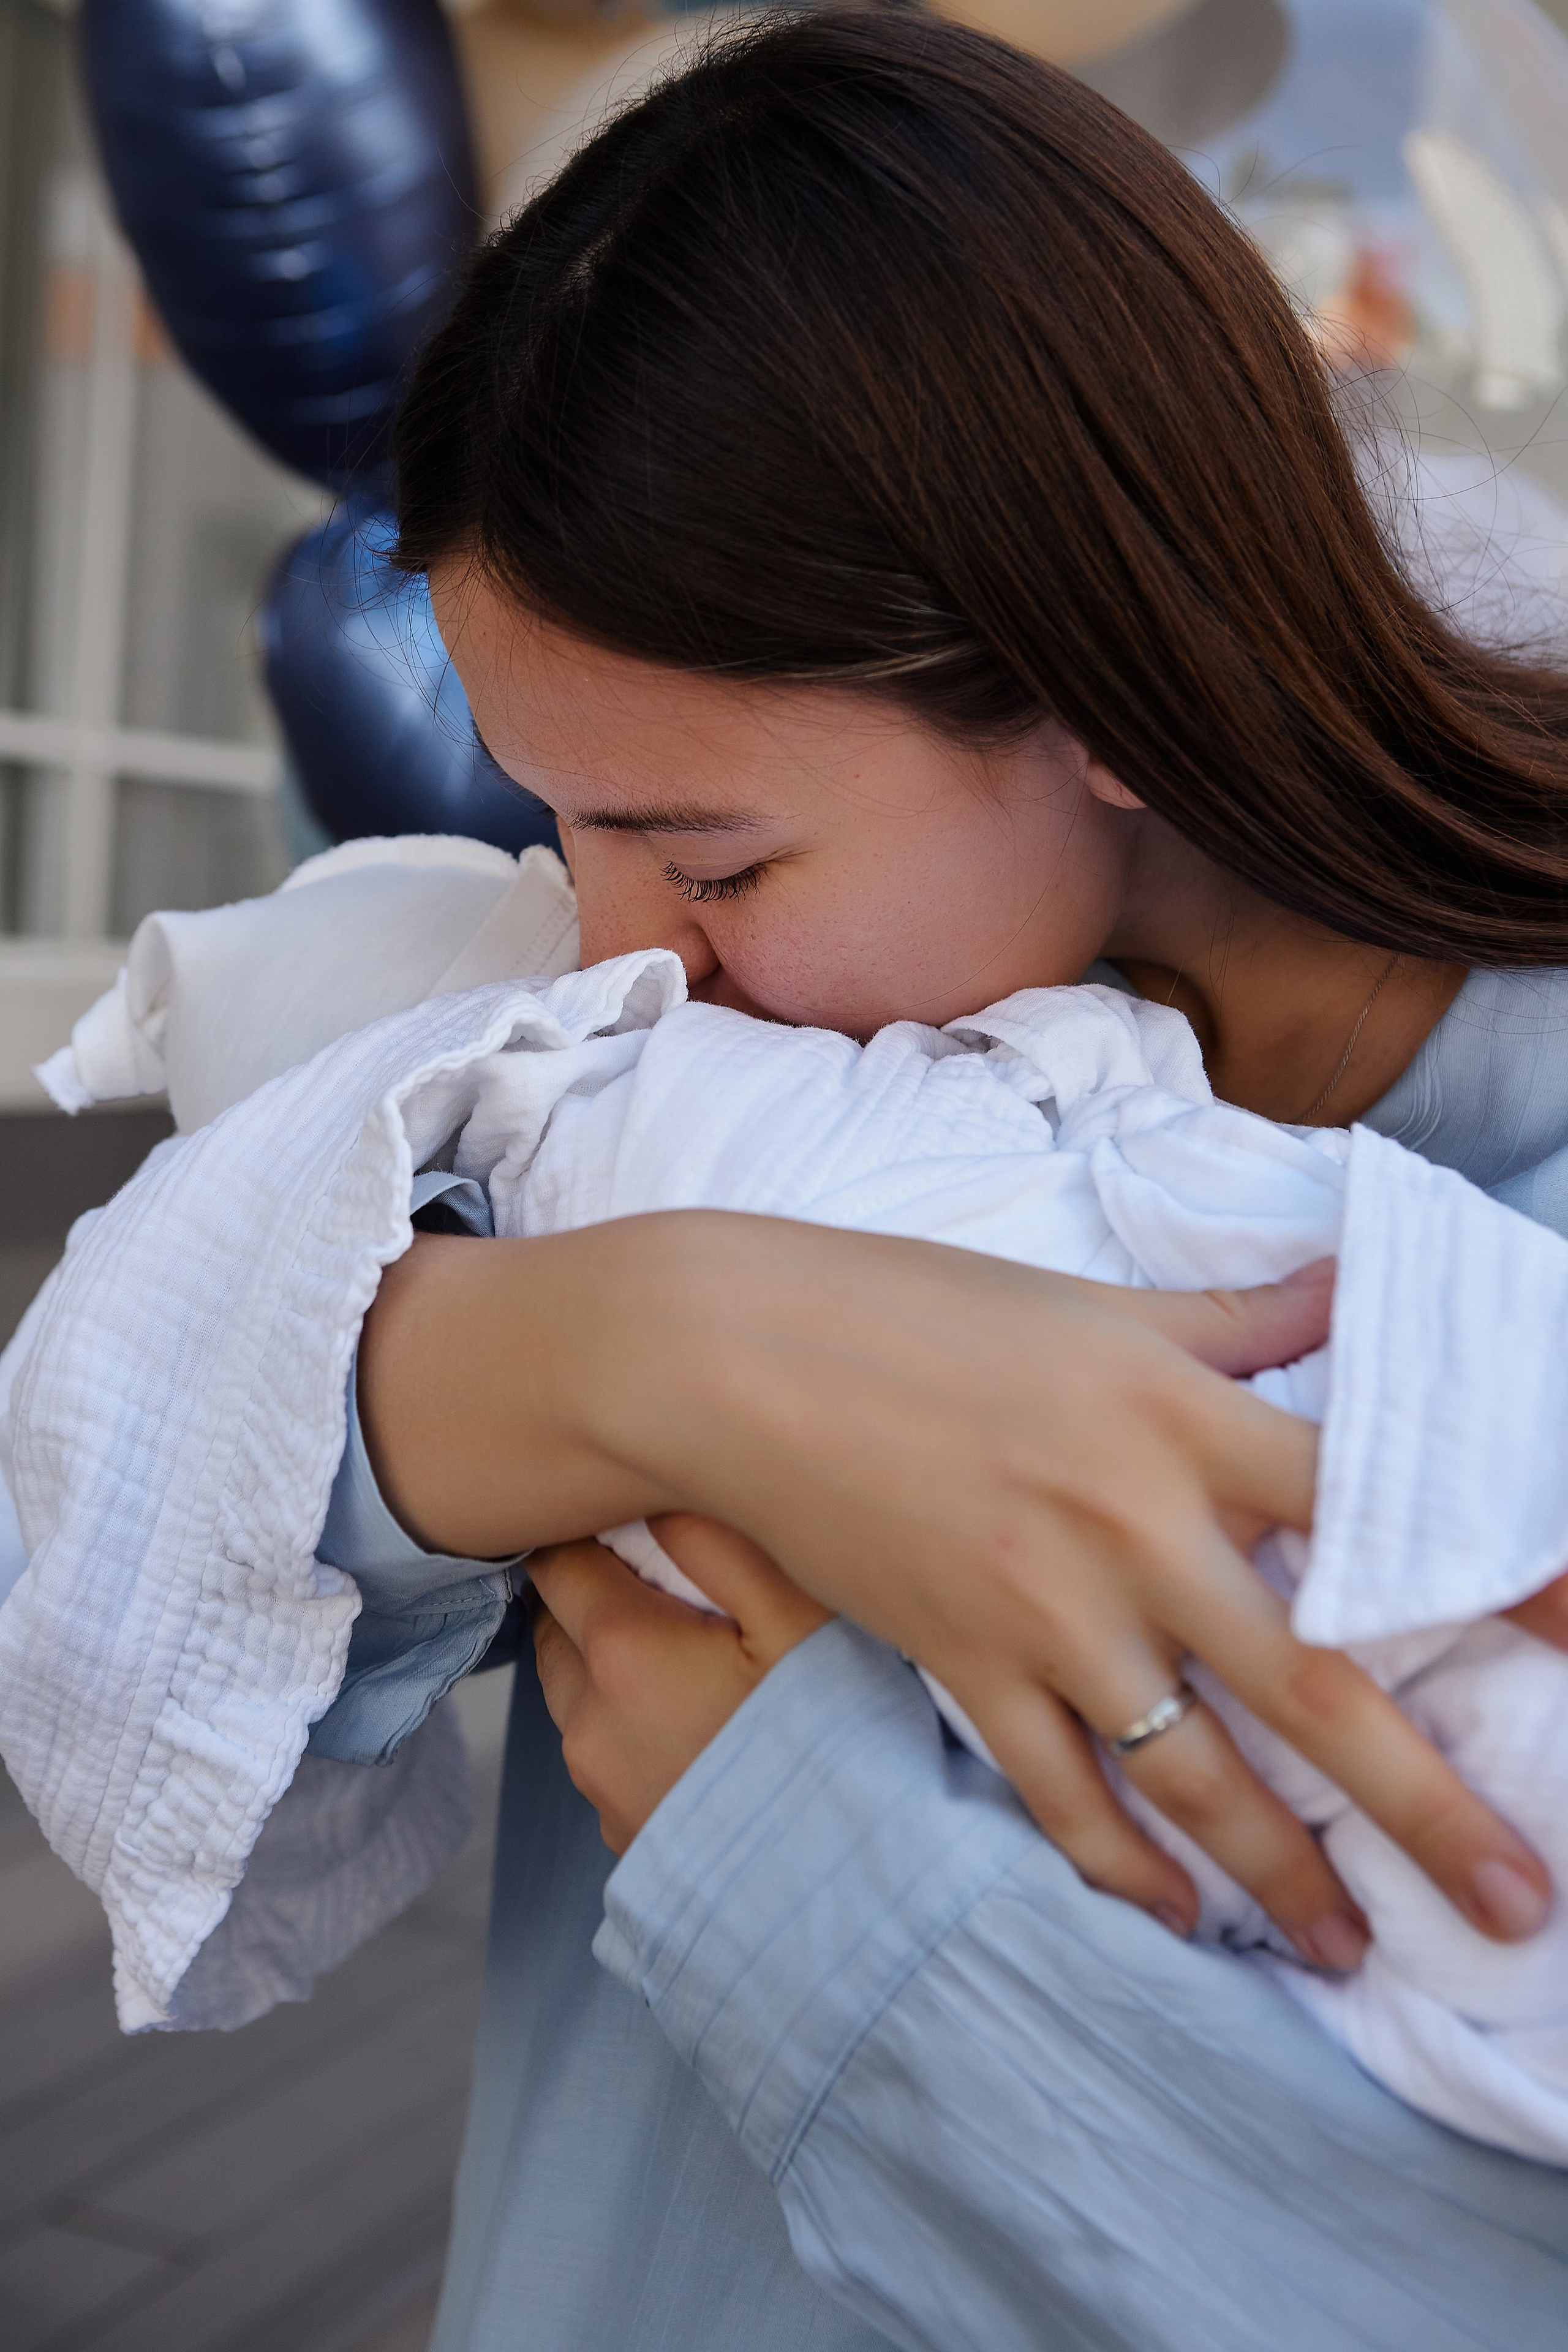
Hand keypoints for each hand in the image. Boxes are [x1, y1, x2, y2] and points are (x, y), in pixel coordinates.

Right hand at [361, 1215, 1556, 1957]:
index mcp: (1184, 1418)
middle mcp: (1135, 1529)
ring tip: (1355, 1950)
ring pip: (1193, 1774)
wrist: (740, 1354)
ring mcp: (1047, 1612)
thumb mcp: (1097, 1306)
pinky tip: (1179, 1921)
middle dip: (1429, 1806)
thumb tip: (1350, 1284)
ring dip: (1285, 1875)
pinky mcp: (964, 1664)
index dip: (1494, 1571)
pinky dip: (1121, 1870)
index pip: (1374, 1504)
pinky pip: (1058, 1794)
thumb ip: (1239, 1317)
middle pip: (1314, 1685)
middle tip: (1520, 1901)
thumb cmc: (921, 1309)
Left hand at [530, 1516, 831, 1851]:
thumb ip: (721, 1544)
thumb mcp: (799, 1622)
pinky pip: (603, 1755)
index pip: (559, 1561)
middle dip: (592, 1594)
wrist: (854, 1894)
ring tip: (684, 1653)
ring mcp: (601, 1789)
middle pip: (556, 1627)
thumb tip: (663, 1491)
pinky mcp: (620, 1836)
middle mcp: (590, 1722)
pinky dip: (628, 1727)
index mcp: (623, 1652)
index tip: (629, 1516)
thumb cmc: (838, 1748)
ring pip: (574, 1694)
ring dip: (606, 1663)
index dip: (589, 1530)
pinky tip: (696, 1726)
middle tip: (662, 1579)